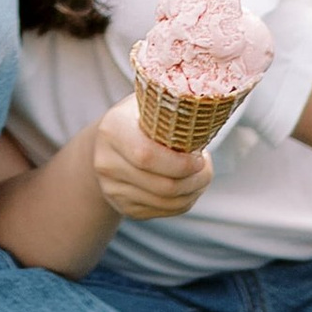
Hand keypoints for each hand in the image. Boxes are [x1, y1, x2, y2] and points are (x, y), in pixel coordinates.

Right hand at [90, 97, 212, 220]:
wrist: (105, 145)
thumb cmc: (136, 119)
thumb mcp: (146, 102)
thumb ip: (169, 102)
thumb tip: (203, 100)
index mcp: (112, 130)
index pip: (147, 155)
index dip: (179, 162)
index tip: (201, 156)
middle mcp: (106, 163)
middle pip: (162, 185)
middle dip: (195, 179)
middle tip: (207, 166)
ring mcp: (112, 188)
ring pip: (166, 202)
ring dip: (193, 191)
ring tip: (201, 174)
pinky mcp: (123, 206)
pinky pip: (163, 211)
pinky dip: (184, 201)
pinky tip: (188, 185)